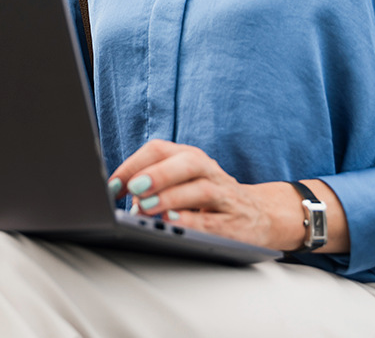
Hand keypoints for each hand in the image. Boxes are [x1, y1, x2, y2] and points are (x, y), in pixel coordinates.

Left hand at [106, 139, 348, 252]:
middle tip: (134, 188)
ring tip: (147, 207)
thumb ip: (154, 186)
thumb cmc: (210, 199)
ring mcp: (224, 196)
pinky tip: (174, 222)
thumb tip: (123, 199)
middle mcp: (208, 171)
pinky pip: (213, 222)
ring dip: (171, 197)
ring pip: (201, 189)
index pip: (160, 150)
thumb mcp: (183, 184)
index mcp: (190, 158)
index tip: (112, 185)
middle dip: (157, 174)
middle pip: (186, 163)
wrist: (261, 215)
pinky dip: (193, 222)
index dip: (133, 164)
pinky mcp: (235, 223)